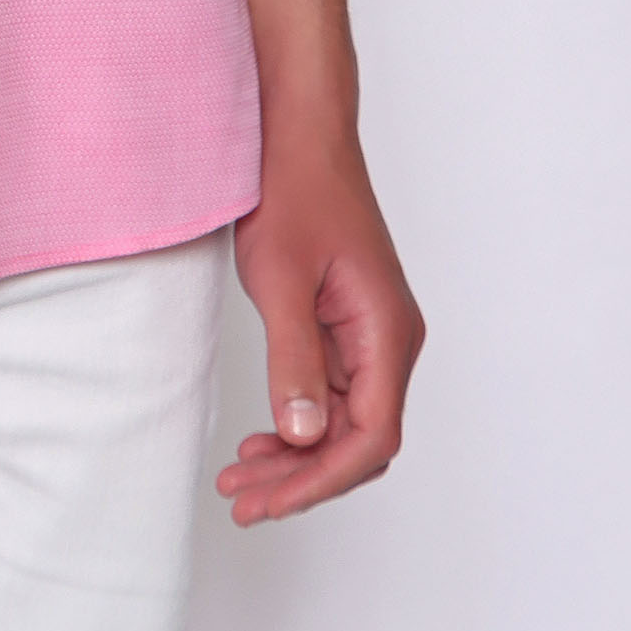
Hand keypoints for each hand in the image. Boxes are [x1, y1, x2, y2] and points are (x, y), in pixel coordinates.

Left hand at [218, 129, 423, 524]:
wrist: (297, 130)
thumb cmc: (293, 188)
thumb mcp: (282, 277)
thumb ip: (294, 359)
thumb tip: (304, 436)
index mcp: (387, 332)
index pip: (371, 437)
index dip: (321, 479)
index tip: (270, 500)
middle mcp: (389, 341)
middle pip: (358, 439)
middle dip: (302, 478)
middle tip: (242, 500)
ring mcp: (370, 334)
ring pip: (342, 421)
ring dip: (296, 456)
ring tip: (241, 478)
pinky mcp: (347, 325)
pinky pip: (331, 392)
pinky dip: (296, 420)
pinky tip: (261, 438)